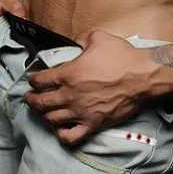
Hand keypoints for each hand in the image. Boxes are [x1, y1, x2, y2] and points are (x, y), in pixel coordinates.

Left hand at [25, 28, 157, 144]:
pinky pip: (70, 136)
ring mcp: (81, 112)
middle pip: (42, 102)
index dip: (33, 79)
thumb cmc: (122, 57)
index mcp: (69, 74)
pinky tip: (60, 128)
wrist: (142, 76)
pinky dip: (61, 134)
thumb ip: (81, 38)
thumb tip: (75, 41)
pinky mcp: (93, 124)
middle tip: (29, 97)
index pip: (42, 80)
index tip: (32, 79)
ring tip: (43, 111)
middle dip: (32, 99)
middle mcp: (71, 95)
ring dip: (43, 115)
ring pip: (52, 119)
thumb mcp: (98, 37)